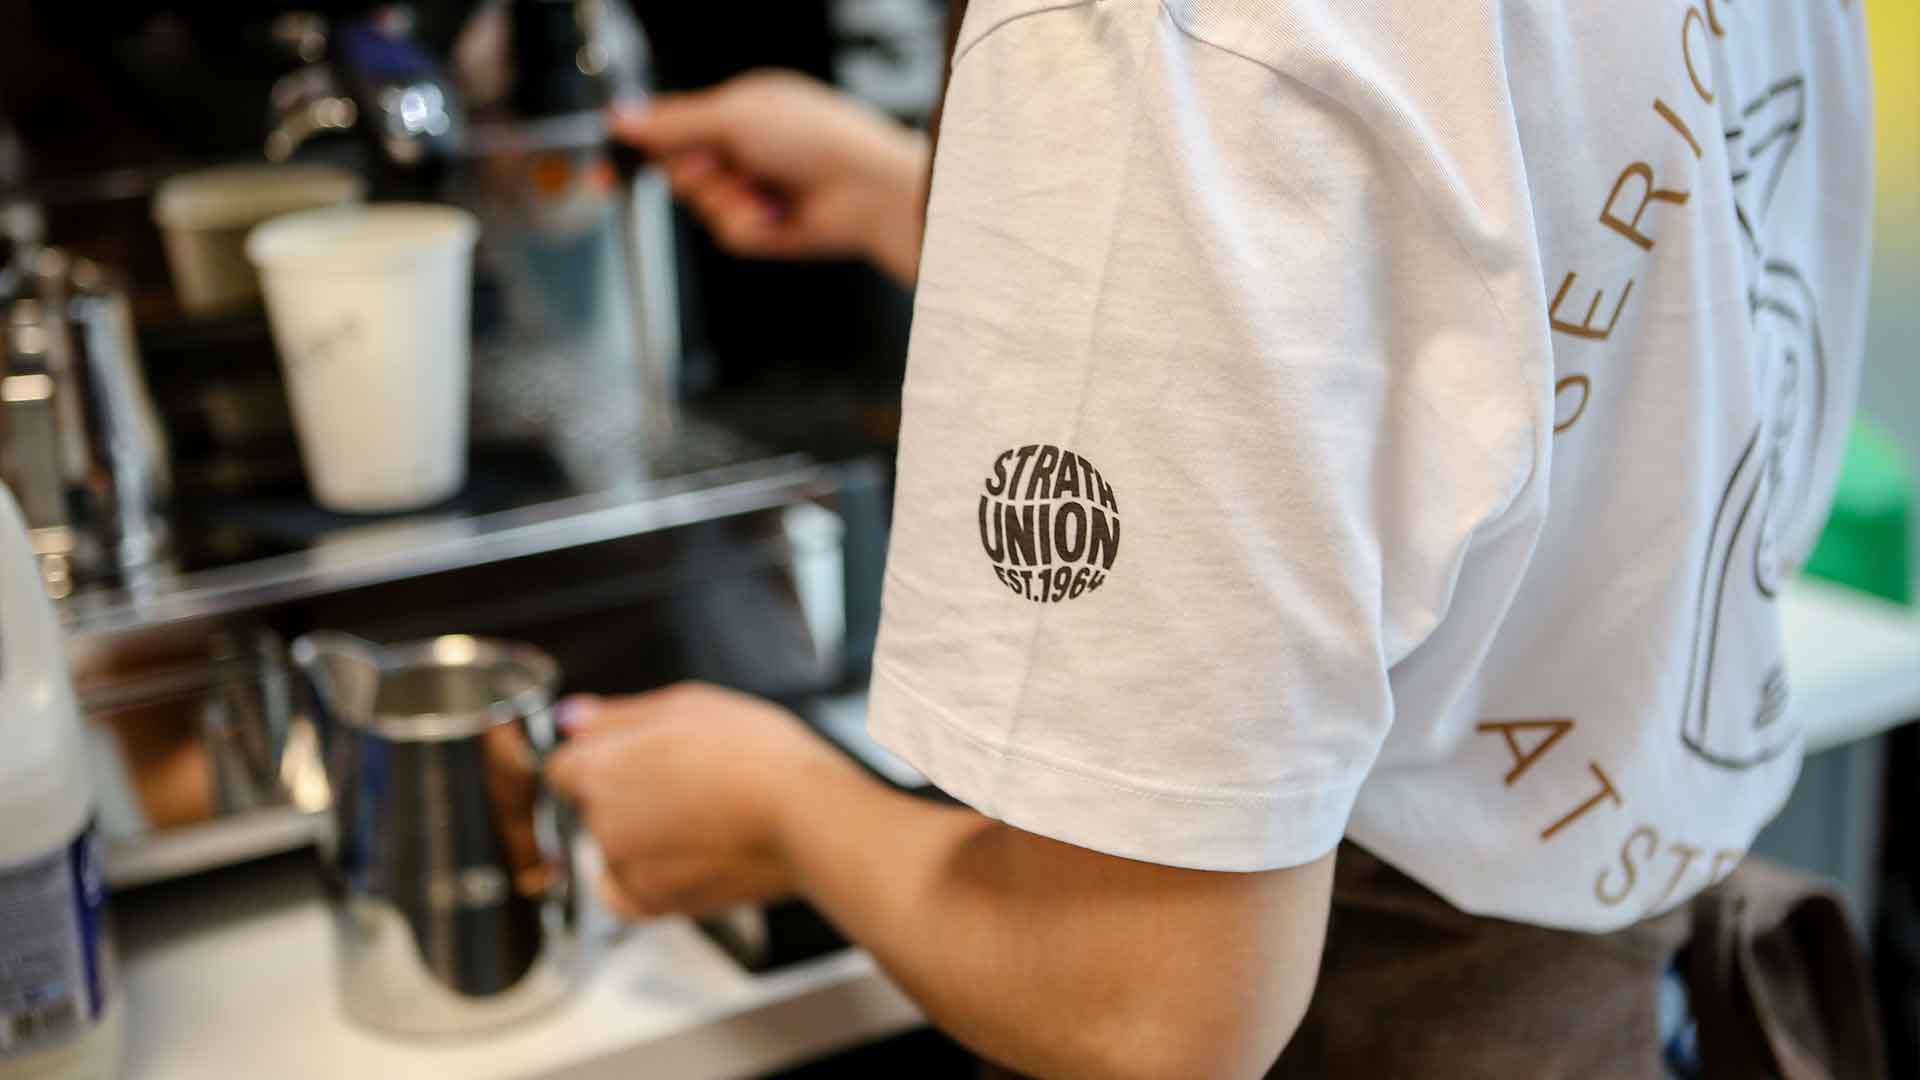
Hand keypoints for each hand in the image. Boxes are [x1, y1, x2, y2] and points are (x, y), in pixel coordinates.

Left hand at [545, 682, 865, 919]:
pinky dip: (640, 881)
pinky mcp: (655, 903)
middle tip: (684, 782)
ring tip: (699, 818)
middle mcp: (603, 822)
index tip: (634, 757)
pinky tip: (677, 859)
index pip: (564, 766)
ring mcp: (626, 868)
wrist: (804, 816)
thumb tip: (572, 719)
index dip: (601, 757)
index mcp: (602, 768)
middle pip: (593, 806)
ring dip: (640, 835)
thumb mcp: (687, 704)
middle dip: (626, 793)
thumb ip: (618, 715)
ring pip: (613, 847)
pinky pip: (623, 895)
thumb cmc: (757, 754)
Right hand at [612, 70, 929, 284]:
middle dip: (693, 169)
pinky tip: (779, 211)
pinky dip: (749, 221)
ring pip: (700, 205)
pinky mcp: (763, 227)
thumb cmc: (815, 136)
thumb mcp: (735, 115)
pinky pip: (728, 231)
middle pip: (677, 169)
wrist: (864, 188)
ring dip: (728, 196)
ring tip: (766, 186)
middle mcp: (742, 149)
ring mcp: (751, 189)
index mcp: (736, 110)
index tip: (602, 170)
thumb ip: (674, 121)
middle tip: (721, 161)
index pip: (670, 127)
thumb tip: (621, 117)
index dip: (635, 148)